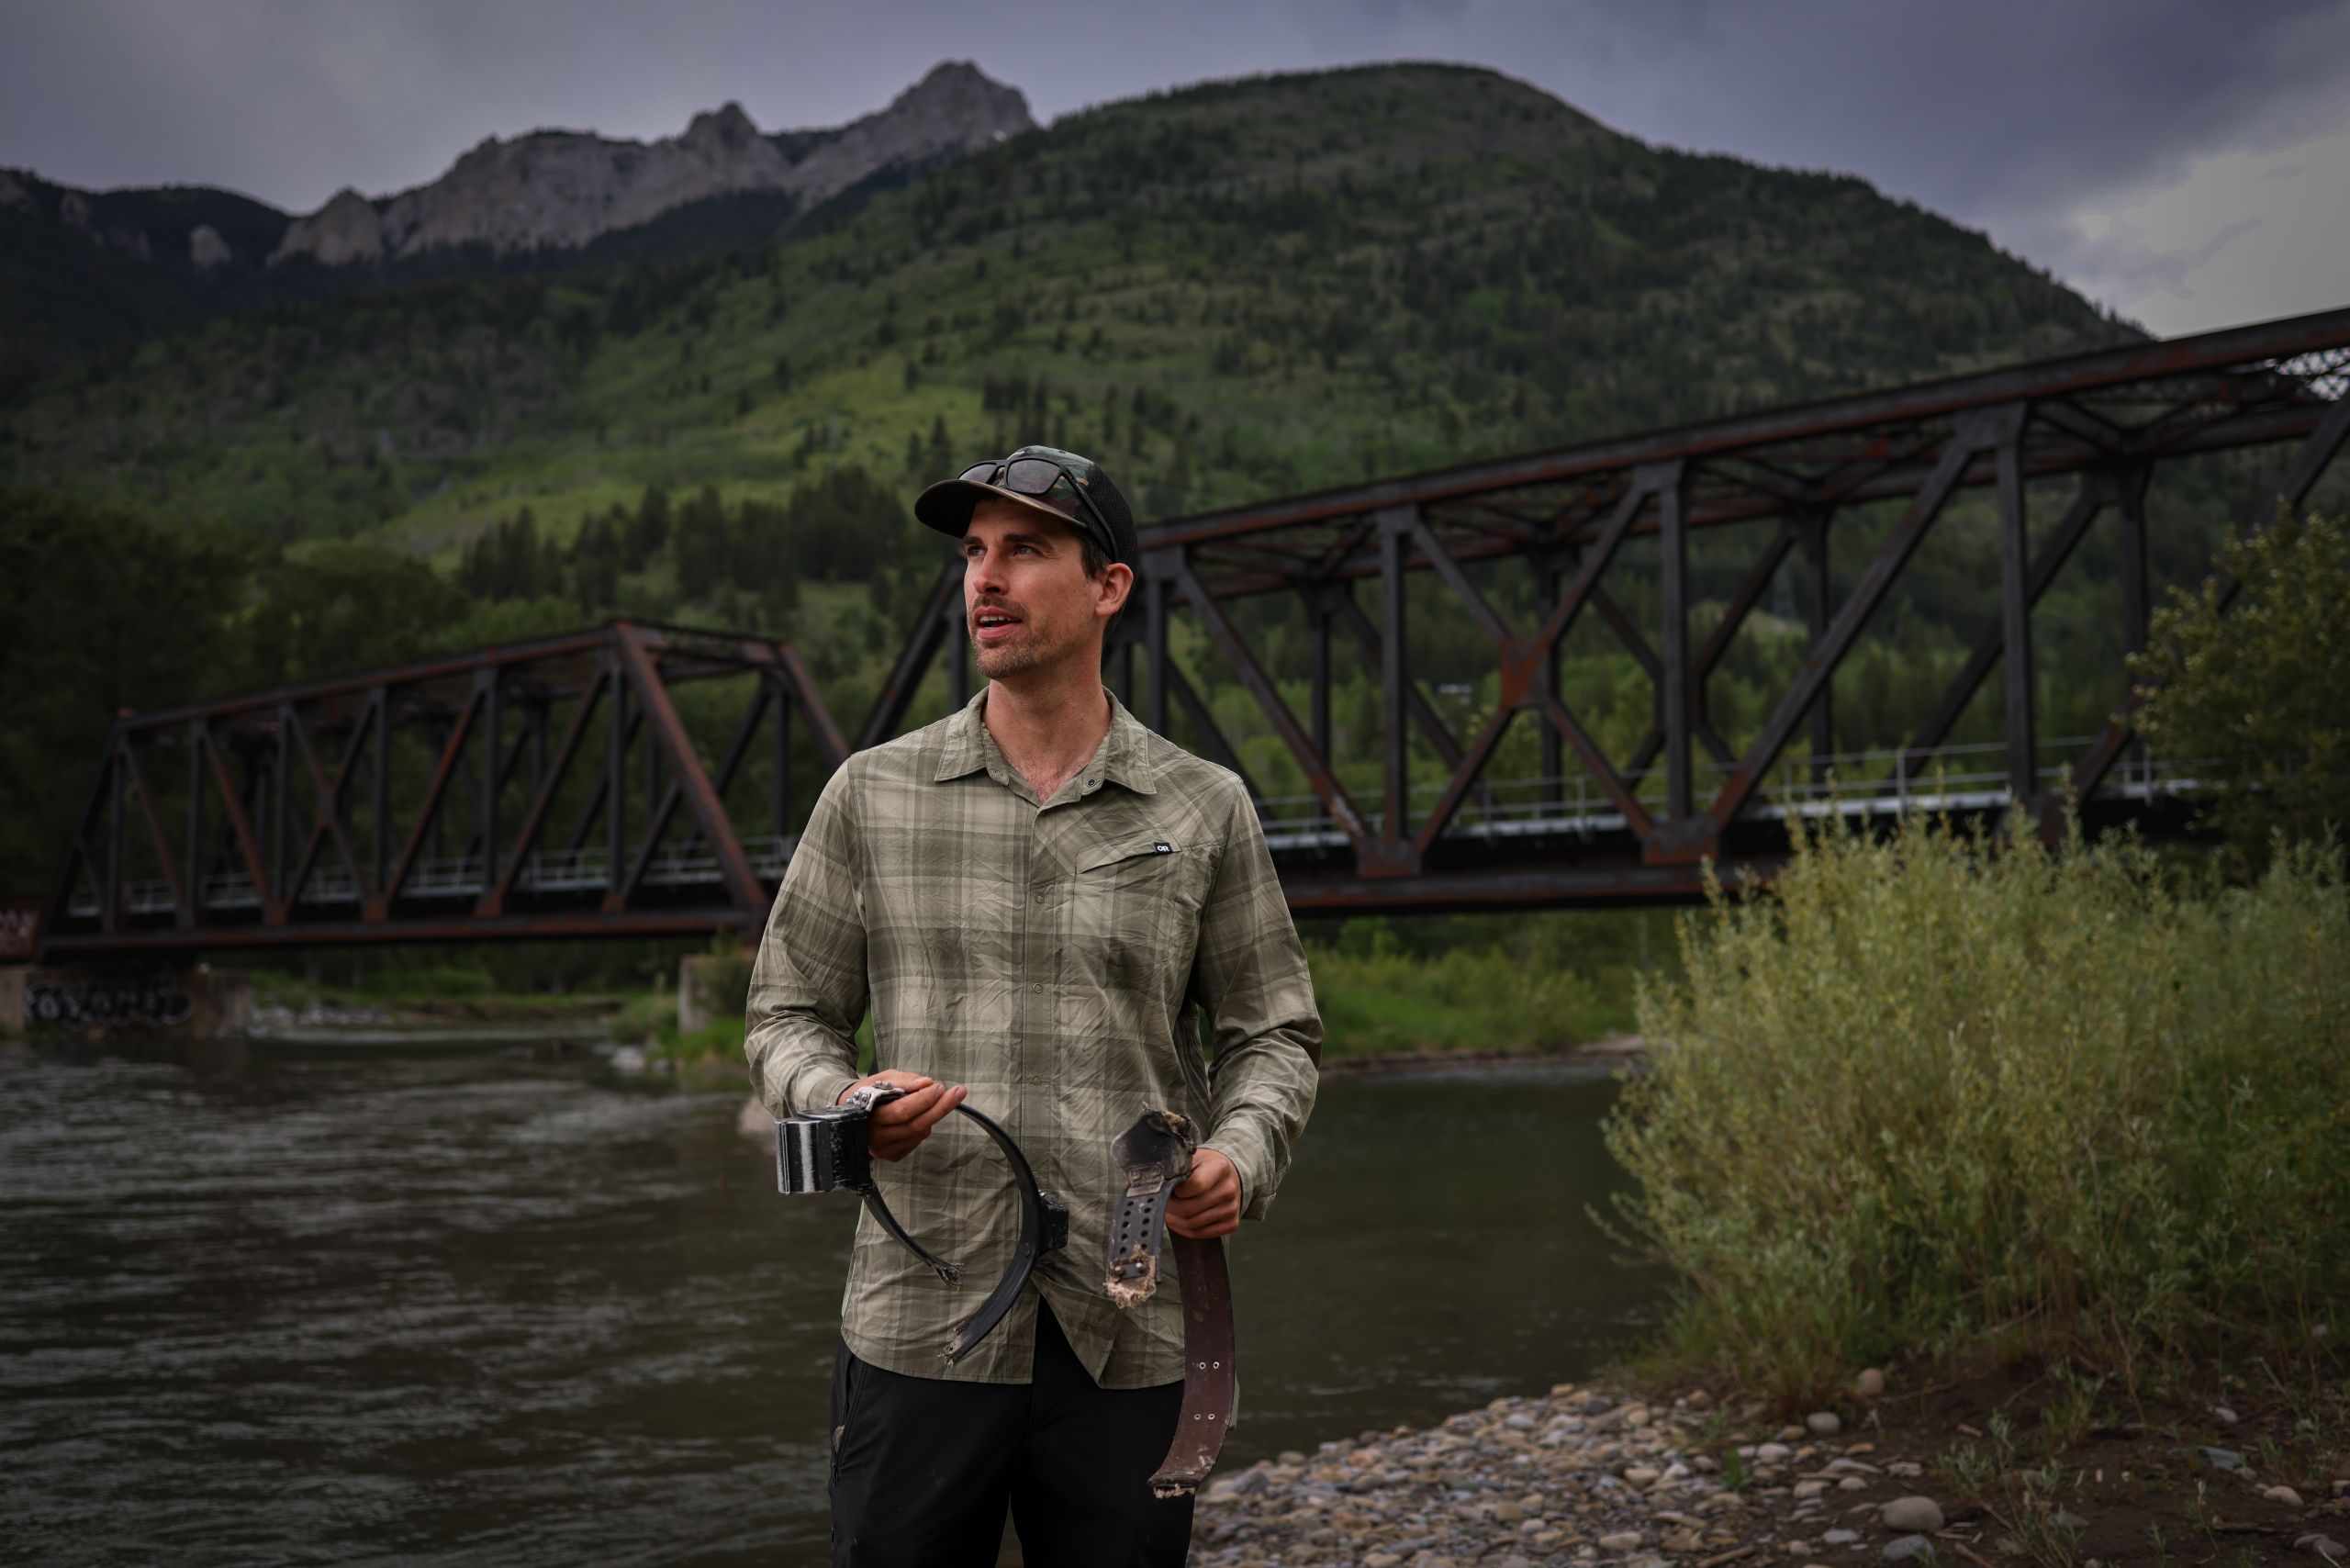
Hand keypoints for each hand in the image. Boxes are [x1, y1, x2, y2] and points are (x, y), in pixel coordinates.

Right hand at [838, 1070, 966, 1161]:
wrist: (848, 1114)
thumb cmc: (866, 1093)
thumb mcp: (880, 1079)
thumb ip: (903, 1081)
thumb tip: (927, 1083)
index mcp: (868, 1116)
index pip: (901, 1110)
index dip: (923, 1099)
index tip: (939, 1086)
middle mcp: (875, 1137)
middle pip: (915, 1125)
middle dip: (940, 1108)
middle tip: (958, 1092)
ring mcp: (883, 1150)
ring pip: (919, 1134)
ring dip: (933, 1115)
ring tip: (937, 1099)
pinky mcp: (892, 1156)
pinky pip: (917, 1141)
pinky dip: (924, 1126)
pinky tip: (922, 1115)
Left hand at [1166, 1147, 1241, 1239]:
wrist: (1228, 1176)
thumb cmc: (1205, 1167)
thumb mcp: (1193, 1158)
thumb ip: (1178, 1169)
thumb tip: (1159, 1186)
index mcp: (1220, 1168)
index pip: (1194, 1185)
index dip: (1175, 1190)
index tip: (1168, 1187)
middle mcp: (1229, 1189)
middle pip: (1189, 1209)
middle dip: (1169, 1208)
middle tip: (1162, 1202)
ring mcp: (1232, 1208)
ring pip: (1191, 1224)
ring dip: (1174, 1220)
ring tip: (1169, 1210)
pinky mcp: (1231, 1224)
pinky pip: (1199, 1233)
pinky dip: (1183, 1230)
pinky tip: (1179, 1220)